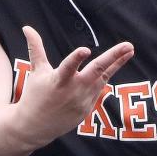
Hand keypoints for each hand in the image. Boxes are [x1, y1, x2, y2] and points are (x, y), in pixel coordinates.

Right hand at [15, 24, 133, 148]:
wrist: (35, 127)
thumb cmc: (35, 95)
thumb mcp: (36, 71)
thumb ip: (36, 48)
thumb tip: (27, 27)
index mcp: (58, 81)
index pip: (68, 67)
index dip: (76, 58)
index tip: (85, 49)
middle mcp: (73, 91)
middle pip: (96, 72)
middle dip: (113, 58)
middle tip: (128, 45)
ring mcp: (83, 101)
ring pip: (103, 78)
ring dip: (117, 64)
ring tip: (129, 50)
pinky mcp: (87, 109)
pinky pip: (99, 89)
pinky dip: (104, 77)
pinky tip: (114, 64)